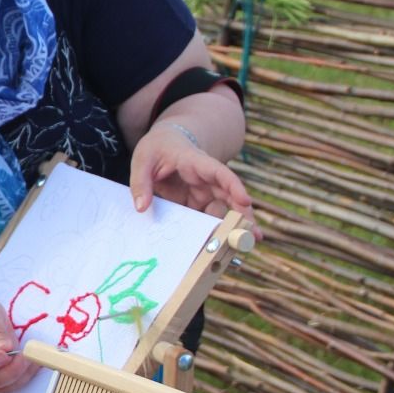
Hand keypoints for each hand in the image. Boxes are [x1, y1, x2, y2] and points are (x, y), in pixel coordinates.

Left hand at [131, 124, 259, 238]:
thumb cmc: (157, 148)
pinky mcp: (198, 203)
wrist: (166, 144)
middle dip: (243, 215)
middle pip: (230, 196)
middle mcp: (206, 179)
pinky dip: (215, 232)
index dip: (234, 186)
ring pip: (223, 210)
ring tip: (244, 247)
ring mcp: (204, 193)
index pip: (220, 173)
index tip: (245, 200)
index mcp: (195, 162)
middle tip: (252, 236)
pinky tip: (221, 248)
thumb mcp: (142, 160)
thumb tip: (142, 207)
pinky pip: (208, 218)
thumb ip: (141, 183)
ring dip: (234, 227)